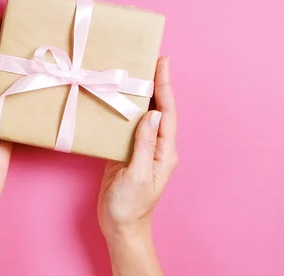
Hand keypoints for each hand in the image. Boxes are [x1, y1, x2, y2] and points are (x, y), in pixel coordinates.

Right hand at [98, 56, 177, 238]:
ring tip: (133, 70)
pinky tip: (117, 97)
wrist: (120, 226)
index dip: (165, 85)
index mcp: (165, 151)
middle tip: (148, 57)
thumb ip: (144, 145)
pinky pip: (128, 125)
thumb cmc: (130, 206)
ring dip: (140, 93)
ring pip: (143, 114)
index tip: (162, 61)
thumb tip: (152, 114)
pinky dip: (124, 108)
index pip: (167, 112)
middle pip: (158, 108)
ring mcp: (142, 148)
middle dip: (155, 82)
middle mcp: (156, 146)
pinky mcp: (126, 151)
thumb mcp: (137, 175)